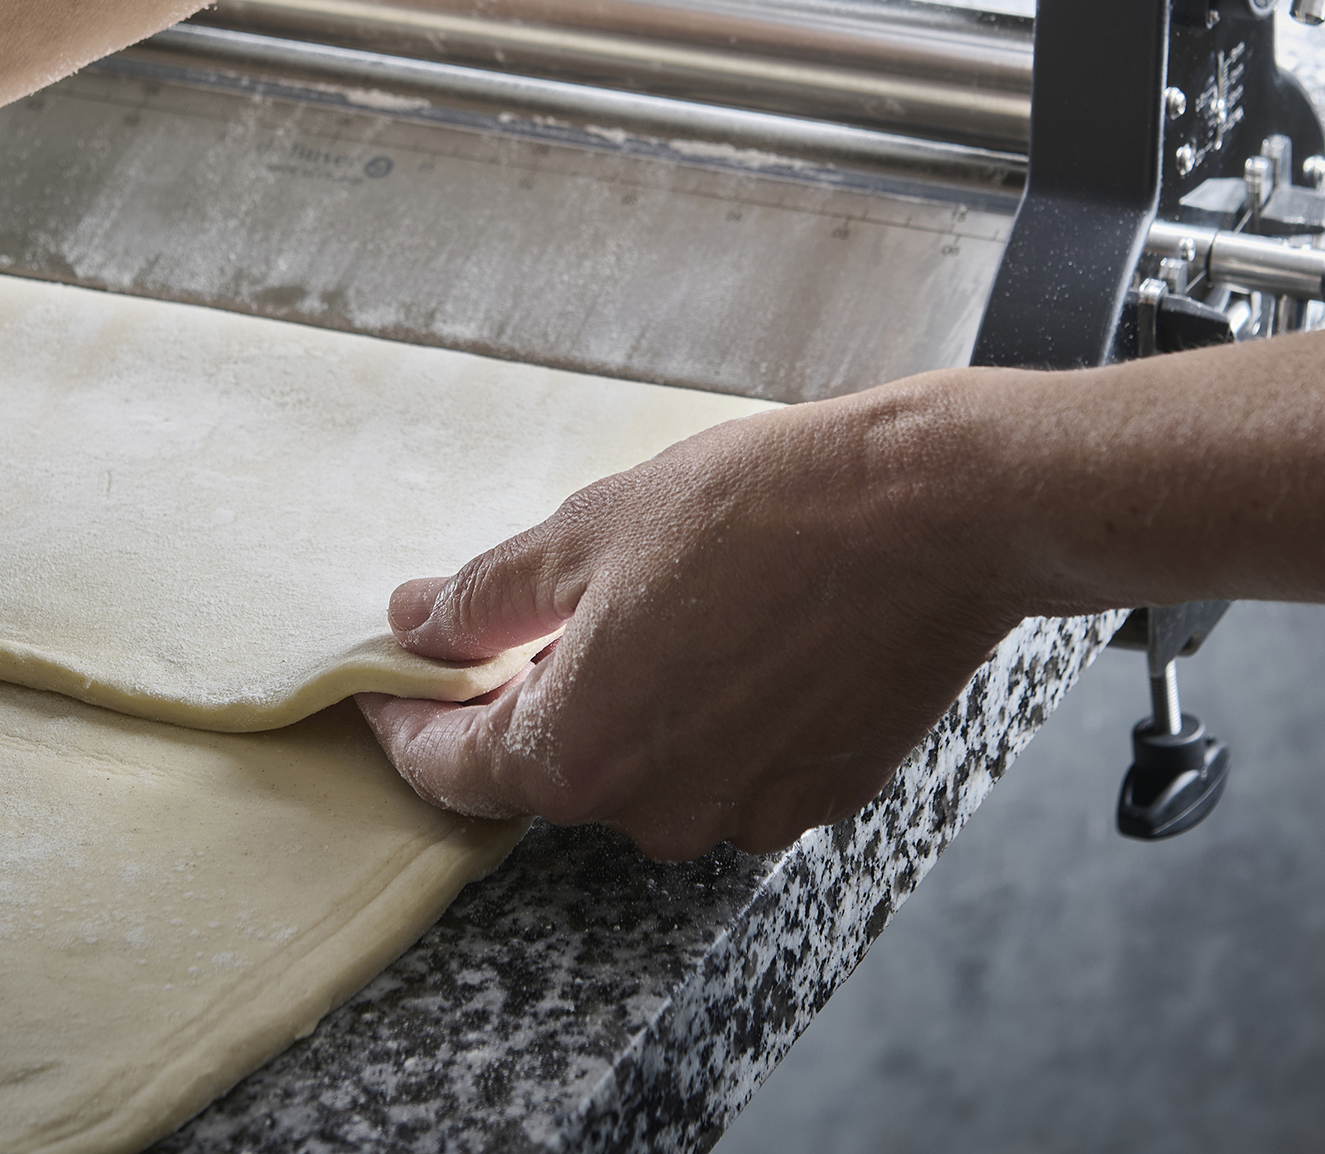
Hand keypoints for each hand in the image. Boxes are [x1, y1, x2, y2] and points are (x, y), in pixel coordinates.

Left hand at [357, 377, 1029, 859]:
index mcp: (579, 755)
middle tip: (547, 606)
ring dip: (635, 701)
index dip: (405, 722)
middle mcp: (657, 813)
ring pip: (651, 767)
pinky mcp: (822, 795)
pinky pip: (734, 764)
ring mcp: (747, 814)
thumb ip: (486, 596)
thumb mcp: (591, 531)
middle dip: (537, 692)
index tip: (386, 684)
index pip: (452, 768)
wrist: (938, 516)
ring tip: (672, 599)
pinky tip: (745, 632)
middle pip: (557, 767)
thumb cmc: (767, 510)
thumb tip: (415, 622)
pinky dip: (717, 713)